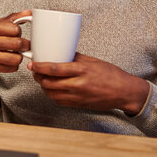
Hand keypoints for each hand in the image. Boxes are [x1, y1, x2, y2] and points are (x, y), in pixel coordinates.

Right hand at [0, 10, 31, 85]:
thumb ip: (11, 19)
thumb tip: (29, 13)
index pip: (15, 28)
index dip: (18, 32)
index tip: (16, 34)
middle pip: (18, 43)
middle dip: (24, 45)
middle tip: (23, 46)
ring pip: (17, 58)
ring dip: (19, 57)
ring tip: (15, 54)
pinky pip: (12, 68)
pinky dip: (13, 65)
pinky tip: (8, 61)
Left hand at [28, 53, 149, 114]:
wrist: (124, 92)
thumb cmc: (111, 75)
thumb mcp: (93, 61)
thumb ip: (75, 57)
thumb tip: (61, 51)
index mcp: (81, 70)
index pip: (54, 69)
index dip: (40, 67)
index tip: (32, 64)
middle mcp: (78, 85)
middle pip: (49, 83)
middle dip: (38, 77)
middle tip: (35, 71)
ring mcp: (77, 97)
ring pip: (51, 94)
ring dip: (43, 87)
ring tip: (42, 79)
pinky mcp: (78, 105)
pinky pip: (59, 102)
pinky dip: (52, 95)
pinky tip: (52, 89)